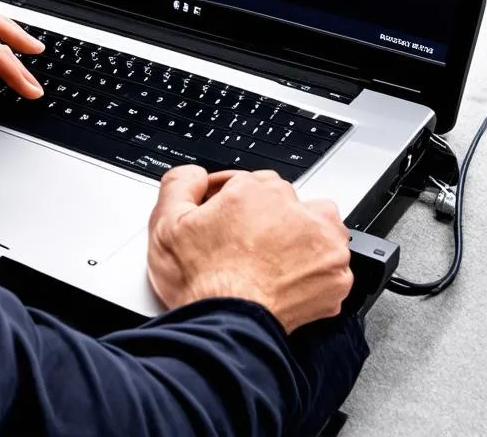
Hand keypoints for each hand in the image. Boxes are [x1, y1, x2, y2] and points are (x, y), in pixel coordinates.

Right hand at [147, 167, 352, 333]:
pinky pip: (331, 264)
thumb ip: (180, 183)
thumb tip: (195, 176)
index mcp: (255, 191)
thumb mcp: (166, 223)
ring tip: (274, 258)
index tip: (227, 216)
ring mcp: (322, 244)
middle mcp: (295, 211)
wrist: (227, 327)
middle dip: (268, 216)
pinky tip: (287, 280)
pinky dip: (314, 271)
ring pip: (319, 225)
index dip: (234, 199)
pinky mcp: (337, 278)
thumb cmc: (201, 282)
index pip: (251, 180)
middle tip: (246, 241)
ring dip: (302, 236)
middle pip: (285, 201)